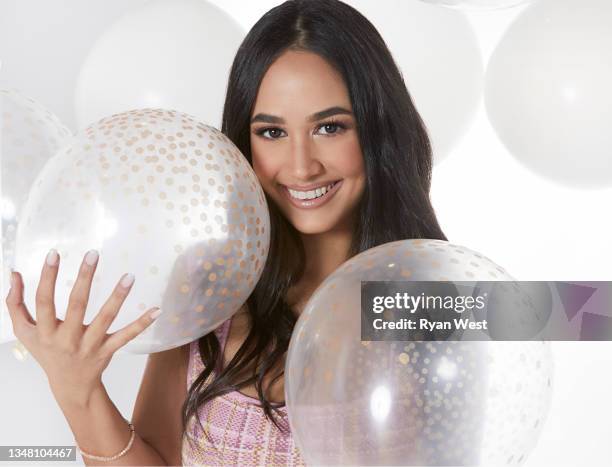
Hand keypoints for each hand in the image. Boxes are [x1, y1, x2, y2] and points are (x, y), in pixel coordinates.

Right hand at [5, 248, 160, 406]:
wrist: (69, 385)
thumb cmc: (46, 351)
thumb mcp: (25, 331)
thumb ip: (15, 303)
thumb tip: (13, 273)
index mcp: (45, 332)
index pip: (44, 301)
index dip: (47, 277)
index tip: (54, 253)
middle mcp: (67, 339)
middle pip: (76, 305)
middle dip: (84, 278)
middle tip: (93, 254)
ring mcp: (89, 345)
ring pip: (105, 319)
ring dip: (118, 297)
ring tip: (129, 276)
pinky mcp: (107, 351)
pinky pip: (126, 336)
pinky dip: (142, 324)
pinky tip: (156, 310)